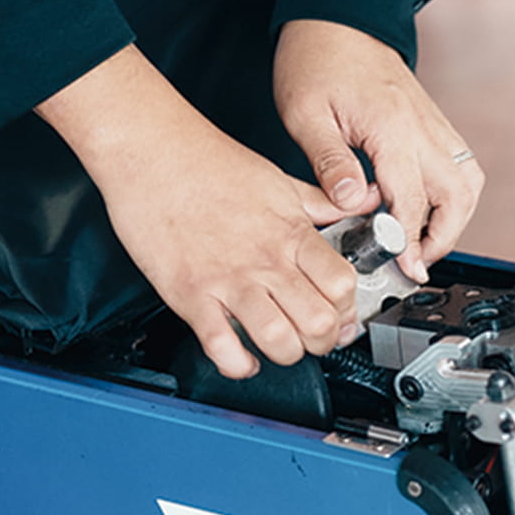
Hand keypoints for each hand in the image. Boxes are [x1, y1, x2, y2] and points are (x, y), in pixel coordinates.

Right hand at [39, 46, 356, 376]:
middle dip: (323, 341)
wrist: (151, 150)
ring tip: (279, 344)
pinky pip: (221, 348)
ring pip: (279, 341)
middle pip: (319, 323)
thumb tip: (363, 200)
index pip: (342, 286)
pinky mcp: (190, 294)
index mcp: (290, 233)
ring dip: (285, 354)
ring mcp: (228, 280)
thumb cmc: (209, 163)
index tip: (339, 313)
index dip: (347, 308)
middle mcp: (264, 260)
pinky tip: (241, 356)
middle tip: (313, 336)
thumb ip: (324, 200)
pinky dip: (237, 364)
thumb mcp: (281, 179)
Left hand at [274, 18, 483, 283]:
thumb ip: (330, 163)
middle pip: (458, 197)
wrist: (337, 16)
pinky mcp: (433, 123)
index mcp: (392, 128)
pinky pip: (460, 166)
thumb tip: (351, 204)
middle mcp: (423, 127)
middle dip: (442, 238)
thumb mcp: (305, 114)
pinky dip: (452, 195)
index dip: (409, 241)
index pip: (412, 200)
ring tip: (423, 241)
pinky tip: (425, 208)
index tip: (403, 267)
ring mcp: (434, 124)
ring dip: (454, 219)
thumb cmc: (317, 58)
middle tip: (415, 262)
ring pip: (468, 183)